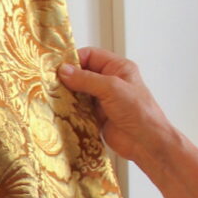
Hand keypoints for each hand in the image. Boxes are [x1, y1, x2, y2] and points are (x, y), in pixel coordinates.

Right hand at [57, 47, 178, 172]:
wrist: (146, 143)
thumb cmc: (138, 112)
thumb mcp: (111, 88)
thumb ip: (86, 79)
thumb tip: (64, 70)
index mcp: (118, 68)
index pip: (91, 55)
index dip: (74, 59)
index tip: (57, 67)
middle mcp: (110, 81)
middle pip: (83, 73)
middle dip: (68, 78)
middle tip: (51, 82)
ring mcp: (103, 99)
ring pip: (79, 92)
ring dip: (68, 94)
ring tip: (53, 96)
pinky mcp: (97, 116)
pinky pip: (79, 109)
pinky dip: (70, 109)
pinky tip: (60, 110)